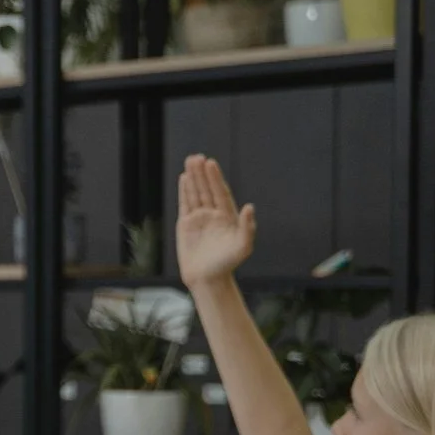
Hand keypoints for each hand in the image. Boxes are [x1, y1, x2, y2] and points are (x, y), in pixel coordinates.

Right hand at [176, 154, 254, 287]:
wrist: (207, 278)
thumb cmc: (228, 263)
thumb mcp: (243, 246)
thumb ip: (247, 226)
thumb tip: (250, 206)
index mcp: (228, 216)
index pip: (220, 192)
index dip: (215, 178)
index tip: (211, 163)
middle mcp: (214, 214)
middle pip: (207, 189)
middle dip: (203, 173)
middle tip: (198, 157)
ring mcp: (199, 218)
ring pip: (196, 193)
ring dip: (193, 177)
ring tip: (190, 161)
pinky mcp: (186, 225)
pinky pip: (185, 204)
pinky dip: (184, 191)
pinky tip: (184, 178)